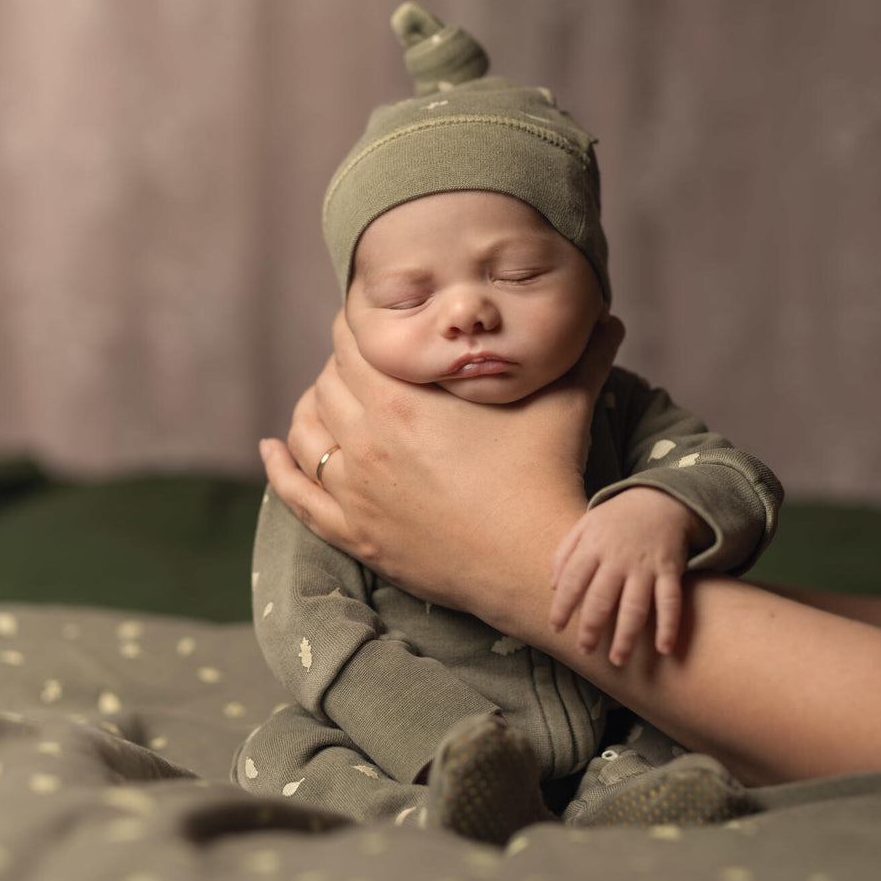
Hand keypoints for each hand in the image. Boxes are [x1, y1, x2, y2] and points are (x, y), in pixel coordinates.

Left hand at [259, 311, 625, 626]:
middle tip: (366, 363)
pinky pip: (296, 495)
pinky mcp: (355, 534)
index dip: (360, 323)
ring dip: (310, 408)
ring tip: (328, 399)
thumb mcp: (564, 404)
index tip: (375, 321)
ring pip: (303, 431)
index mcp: (403, 398)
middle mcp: (366, 439)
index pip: (352, 339)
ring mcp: (354, 491)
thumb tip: (610, 315)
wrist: (535, 565)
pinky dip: (277, 468)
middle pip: (326, 381)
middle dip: (341, 365)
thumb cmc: (548, 478)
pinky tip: (270, 449)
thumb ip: (584, 354)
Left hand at [548, 487, 708, 664]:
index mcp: (593, 547)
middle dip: (591, 628)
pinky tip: (664, 648)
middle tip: (584, 650)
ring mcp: (645, 566)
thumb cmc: (616, 519)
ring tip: (618, 659)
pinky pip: (670, 600)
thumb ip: (565, 553)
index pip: (573, 581)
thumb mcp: (584, 525)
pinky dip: (669, 625)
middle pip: (601, 599)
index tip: (554, 628)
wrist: (660, 499)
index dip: (562, 606)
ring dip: (626, 635)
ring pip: (635, 606)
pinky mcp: (670, 570)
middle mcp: (618, 559)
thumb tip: (552, 586)